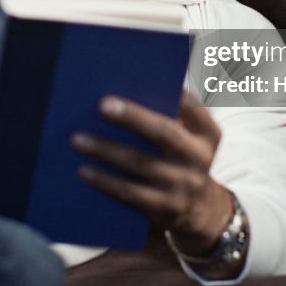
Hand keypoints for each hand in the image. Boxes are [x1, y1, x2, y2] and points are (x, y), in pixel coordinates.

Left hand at [71, 90, 233, 255]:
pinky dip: (105, 181)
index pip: (193, 107)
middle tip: (102, 104)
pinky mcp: (164, 209)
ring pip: (141, 164)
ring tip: (78, 139)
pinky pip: (131, 193)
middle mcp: (199, 158)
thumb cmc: (183, 159)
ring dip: (107, 150)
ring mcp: (183, 185)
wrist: (201, 211)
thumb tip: (128, 88)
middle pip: (165, 133)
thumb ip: (173, 115)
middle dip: (134, 117)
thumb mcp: (191, 138)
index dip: (174, 93)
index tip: (145, 75)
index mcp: (207, 133)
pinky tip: (84, 170)